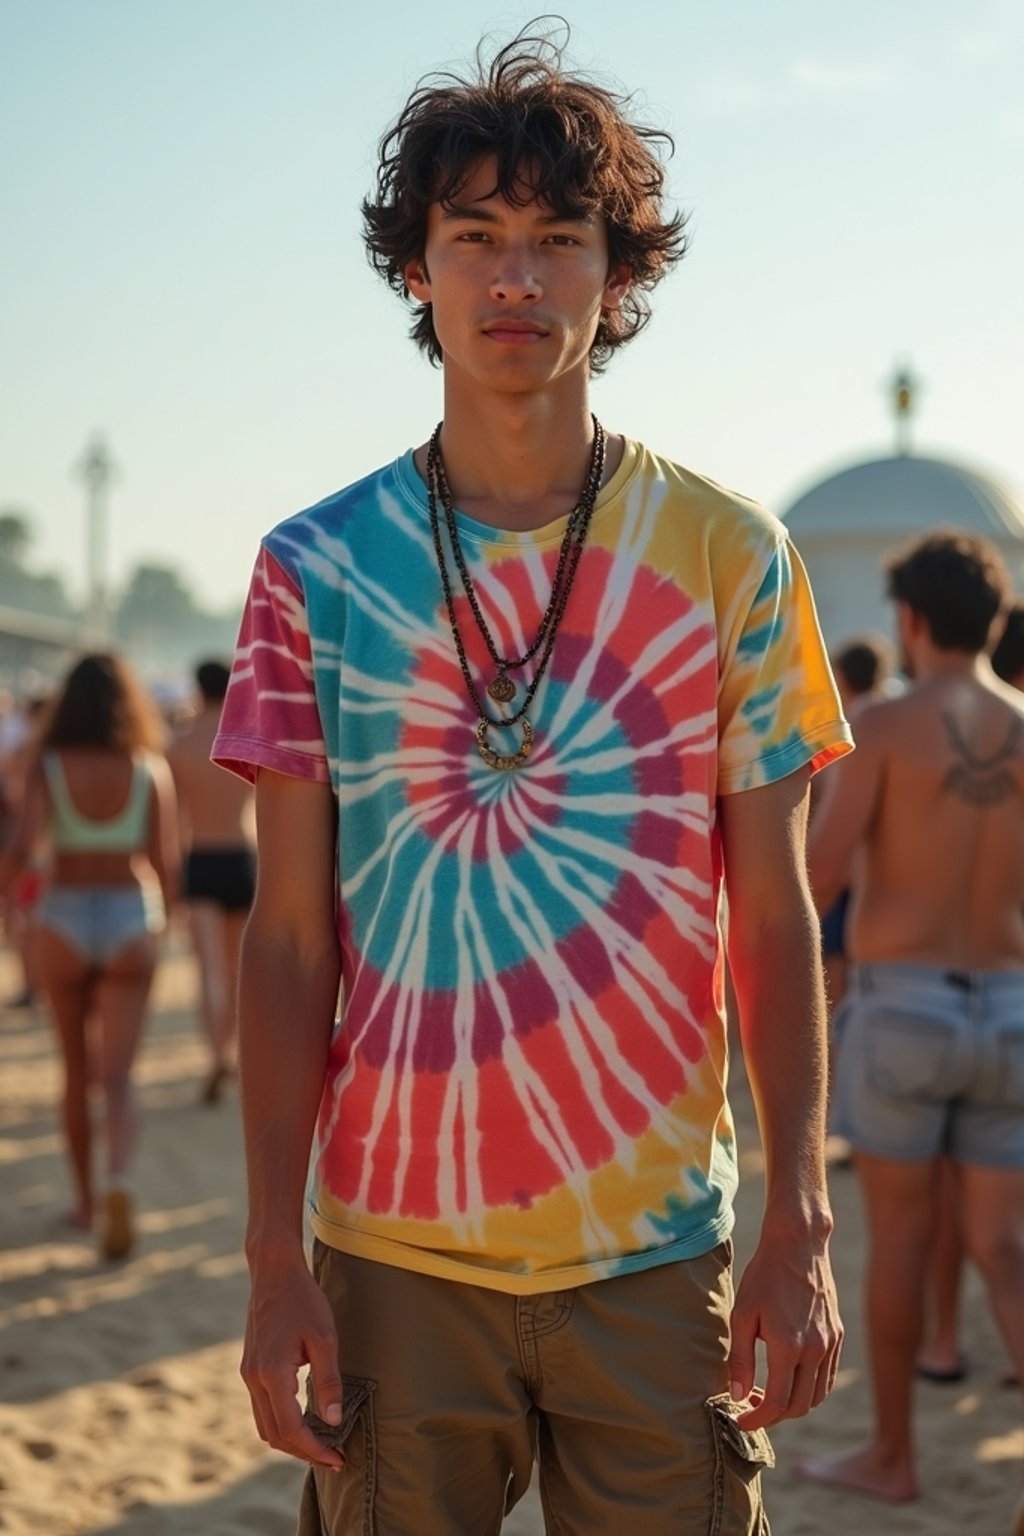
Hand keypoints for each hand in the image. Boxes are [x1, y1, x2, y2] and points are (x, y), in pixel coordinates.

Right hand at [241, 1255, 344, 1468]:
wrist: (273, 1272)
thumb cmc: (302, 1300)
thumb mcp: (324, 1337)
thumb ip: (328, 1381)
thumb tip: (333, 1421)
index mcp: (272, 1373)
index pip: (291, 1429)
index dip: (314, 1450)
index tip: (337, 1459)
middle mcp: (254, 1379)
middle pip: (274, 1435)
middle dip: (302, 1451)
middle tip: (332, 1457)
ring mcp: (248, 1374)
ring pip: (264, 1425)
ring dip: (290, 1440)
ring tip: (320, 1443)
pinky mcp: (249, 1368)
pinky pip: (262, 1408)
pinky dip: (281, 1422)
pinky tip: (303, 1419)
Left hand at [727, 1220, 842, 1431]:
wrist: (798, 1244)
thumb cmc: (764, 1276)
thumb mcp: (742, 1314)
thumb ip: (740, 1359)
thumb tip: (737, 1395)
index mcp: (788, 1347)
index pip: (776, 1404)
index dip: (756, 1420)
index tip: (740, 1420)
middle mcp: (815, 1350)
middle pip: (798, 1406)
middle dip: (773, 1415)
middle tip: (750, 1405)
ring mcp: (830, 1344)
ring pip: (816, 1396)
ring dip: (793, 1404)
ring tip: (768, 1392)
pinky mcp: (838, 1336)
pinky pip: (827, 1377)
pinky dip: (810, 1388)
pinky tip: (789, 1376)